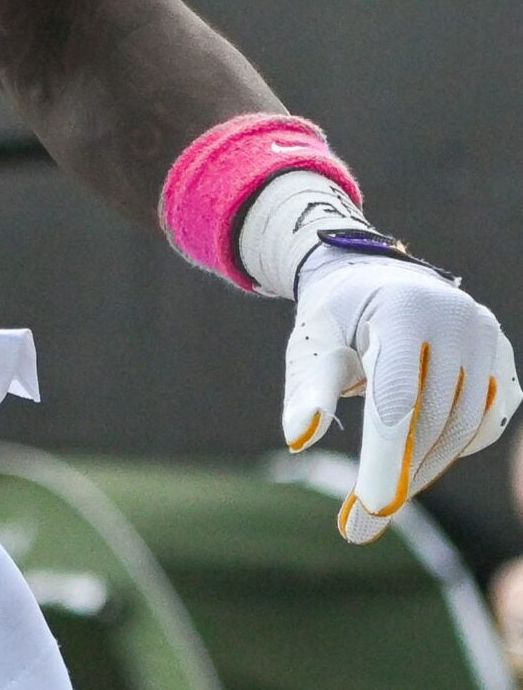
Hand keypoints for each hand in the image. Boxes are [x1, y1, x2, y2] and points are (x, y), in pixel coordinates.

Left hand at [282, 246, 518, 541]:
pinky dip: (456, 447)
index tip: (370, 508)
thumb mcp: (311, 347)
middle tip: (365, 521)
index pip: (397, 399)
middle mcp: (456, 318)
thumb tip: (299, 439)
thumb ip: (309, 391)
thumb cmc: (334, 319)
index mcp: (402, 310)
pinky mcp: (501, 358)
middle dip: (401, 476)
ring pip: (465, 426)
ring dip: (428, 468)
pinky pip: (487, 420)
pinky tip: (422, 458)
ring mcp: (486, 336)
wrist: (372, 278)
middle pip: (434, 419)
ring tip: (388, 494)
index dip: (386, 459)